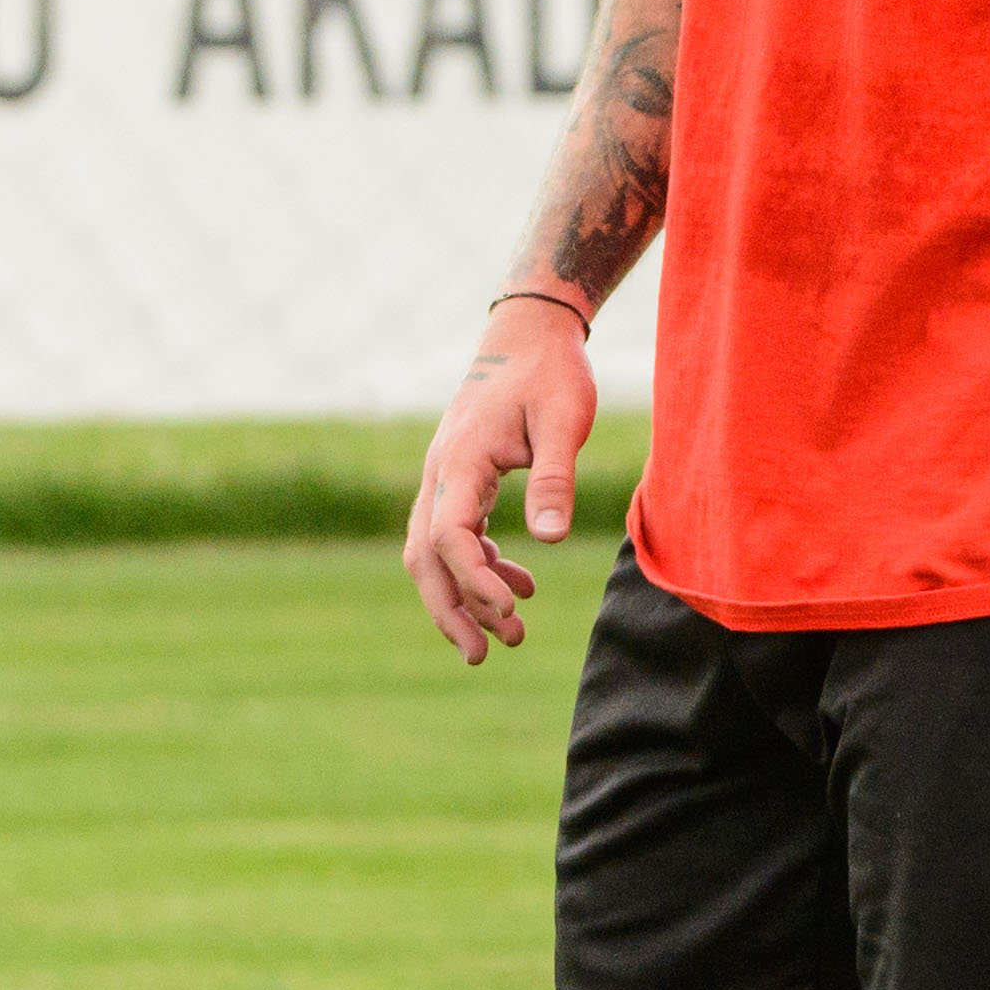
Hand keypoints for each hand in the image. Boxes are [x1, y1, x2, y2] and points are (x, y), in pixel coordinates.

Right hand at [406, 294, 594, 663]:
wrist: (529, 334)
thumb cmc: (550, 371)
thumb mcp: (564, 418)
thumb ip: (555, 477)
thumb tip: (550, 539)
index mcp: (461, 460)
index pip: (449, 534)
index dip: (475, 578)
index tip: (513, 608)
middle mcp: (440, 473)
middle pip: (425, 557)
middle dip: (450, 610)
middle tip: (484, 655)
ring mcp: (445, 478)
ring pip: (435, 553)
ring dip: (464, 598)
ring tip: (510, 637)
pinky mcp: (461, 481)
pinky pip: (456, 538)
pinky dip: (479, 569)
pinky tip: (519, 587)